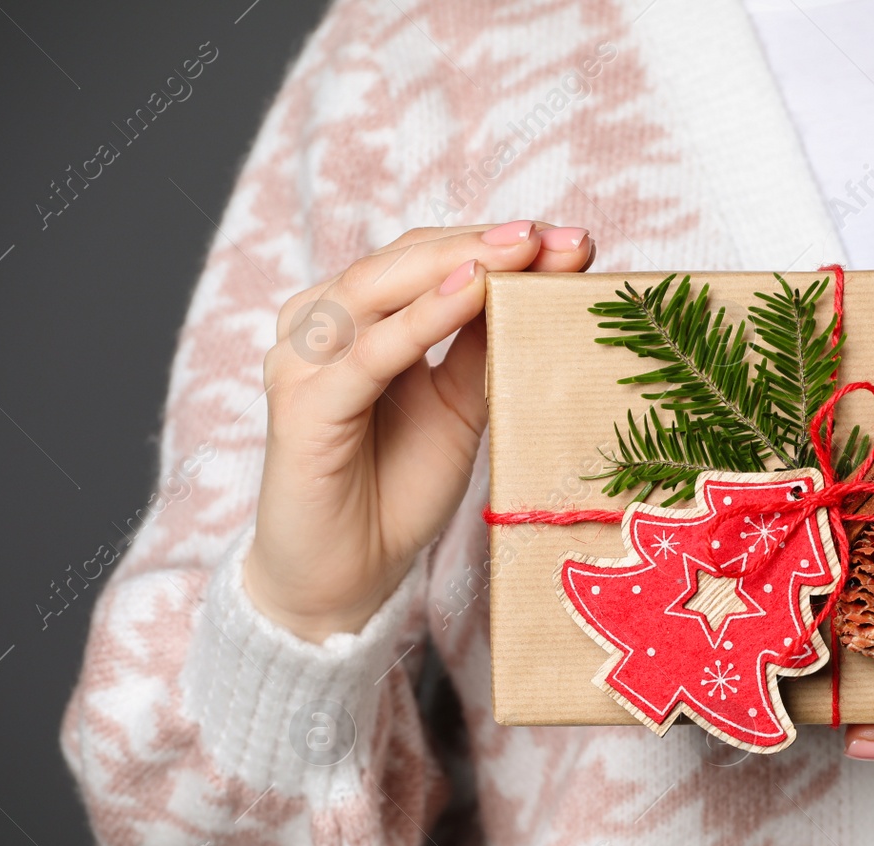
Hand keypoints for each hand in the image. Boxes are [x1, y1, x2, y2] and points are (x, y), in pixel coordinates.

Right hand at [246, 222, 593, 640]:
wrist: (344, 580)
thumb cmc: (396, 490)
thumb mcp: (459, 408)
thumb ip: (484, 347)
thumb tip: (545, 280)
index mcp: (359, 321)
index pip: (426, 258)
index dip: (494, 242)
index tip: (571, 239)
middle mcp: (322, 327)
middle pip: (402, 260)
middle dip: (483, 243)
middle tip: (554, 236)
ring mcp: (303, 361)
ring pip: (378, 289)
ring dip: (454, 263)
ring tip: (522, 251)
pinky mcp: (302, 407)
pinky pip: (368, 354)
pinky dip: (420, 319)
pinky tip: (470, 293)